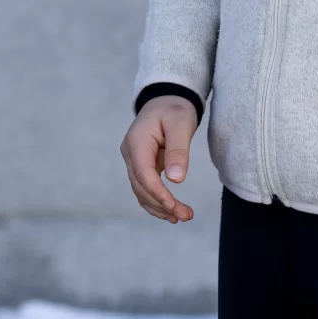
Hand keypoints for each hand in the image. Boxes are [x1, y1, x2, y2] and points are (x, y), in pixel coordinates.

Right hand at [122, 95, 199, 223]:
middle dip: (162, 205)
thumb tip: (176, 180)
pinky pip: (144, 187)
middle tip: (187, 216)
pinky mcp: (140, 165)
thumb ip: (178, 151)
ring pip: (140, 191)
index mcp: (137, 142)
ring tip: (181, 217)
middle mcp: (130, 153)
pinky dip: (155, 201)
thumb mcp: (181, 124)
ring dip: (159, 207)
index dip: (158, 194)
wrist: (165, 101)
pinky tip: (170, 211)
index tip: (175, 208)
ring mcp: (133, 160)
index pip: (144, 174)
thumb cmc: (174, 109)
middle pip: (140, 186)